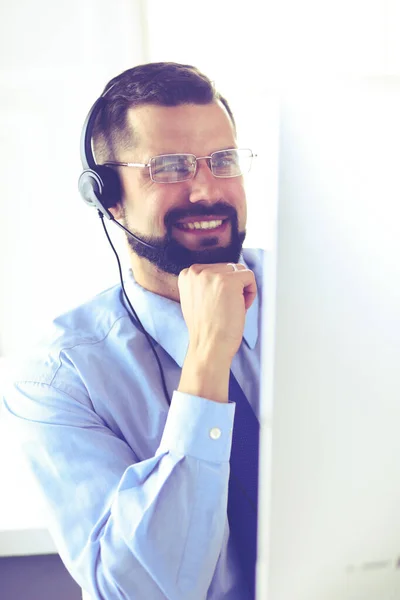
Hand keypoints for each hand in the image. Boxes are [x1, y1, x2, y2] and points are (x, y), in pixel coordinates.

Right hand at [177, 263, 256, 401]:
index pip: (217, 268)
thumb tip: (225, 271)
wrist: (208, 347)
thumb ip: (204, 283)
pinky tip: (241, 308)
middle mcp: (196, 271)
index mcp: (187, 274)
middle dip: (233, 288)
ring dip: (242, 290)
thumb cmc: (207, 329)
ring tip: (232, 308)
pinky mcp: (228, 281)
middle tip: (225, 309)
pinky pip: (250, 276)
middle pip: (229, 268)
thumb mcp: (196, 299)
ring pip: (240, 271)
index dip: (222, 287)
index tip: (216, 305)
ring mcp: (212, 275)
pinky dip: (251, 292)